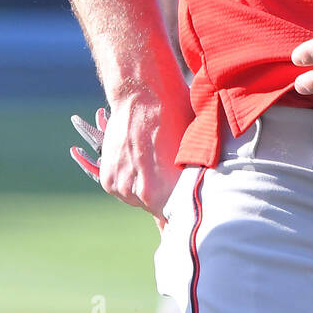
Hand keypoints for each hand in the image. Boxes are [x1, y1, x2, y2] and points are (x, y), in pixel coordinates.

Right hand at [71, 81, 193, 232]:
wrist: (142, 94)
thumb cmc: (176, 117)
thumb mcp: (194, 151)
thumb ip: (193, 180)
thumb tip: (206, 198)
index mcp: (162, 191)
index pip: (176, 219)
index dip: (186, 216)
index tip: (193, 218)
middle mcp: (137, 193)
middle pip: (156, 209)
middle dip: (166, 200)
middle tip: (177, 185)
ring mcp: (119, 186)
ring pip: (137, 200)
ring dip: (147, 190)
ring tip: (158, 167)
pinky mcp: (107, 177)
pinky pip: (122, 189)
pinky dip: (132, 181)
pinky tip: (144, 162)